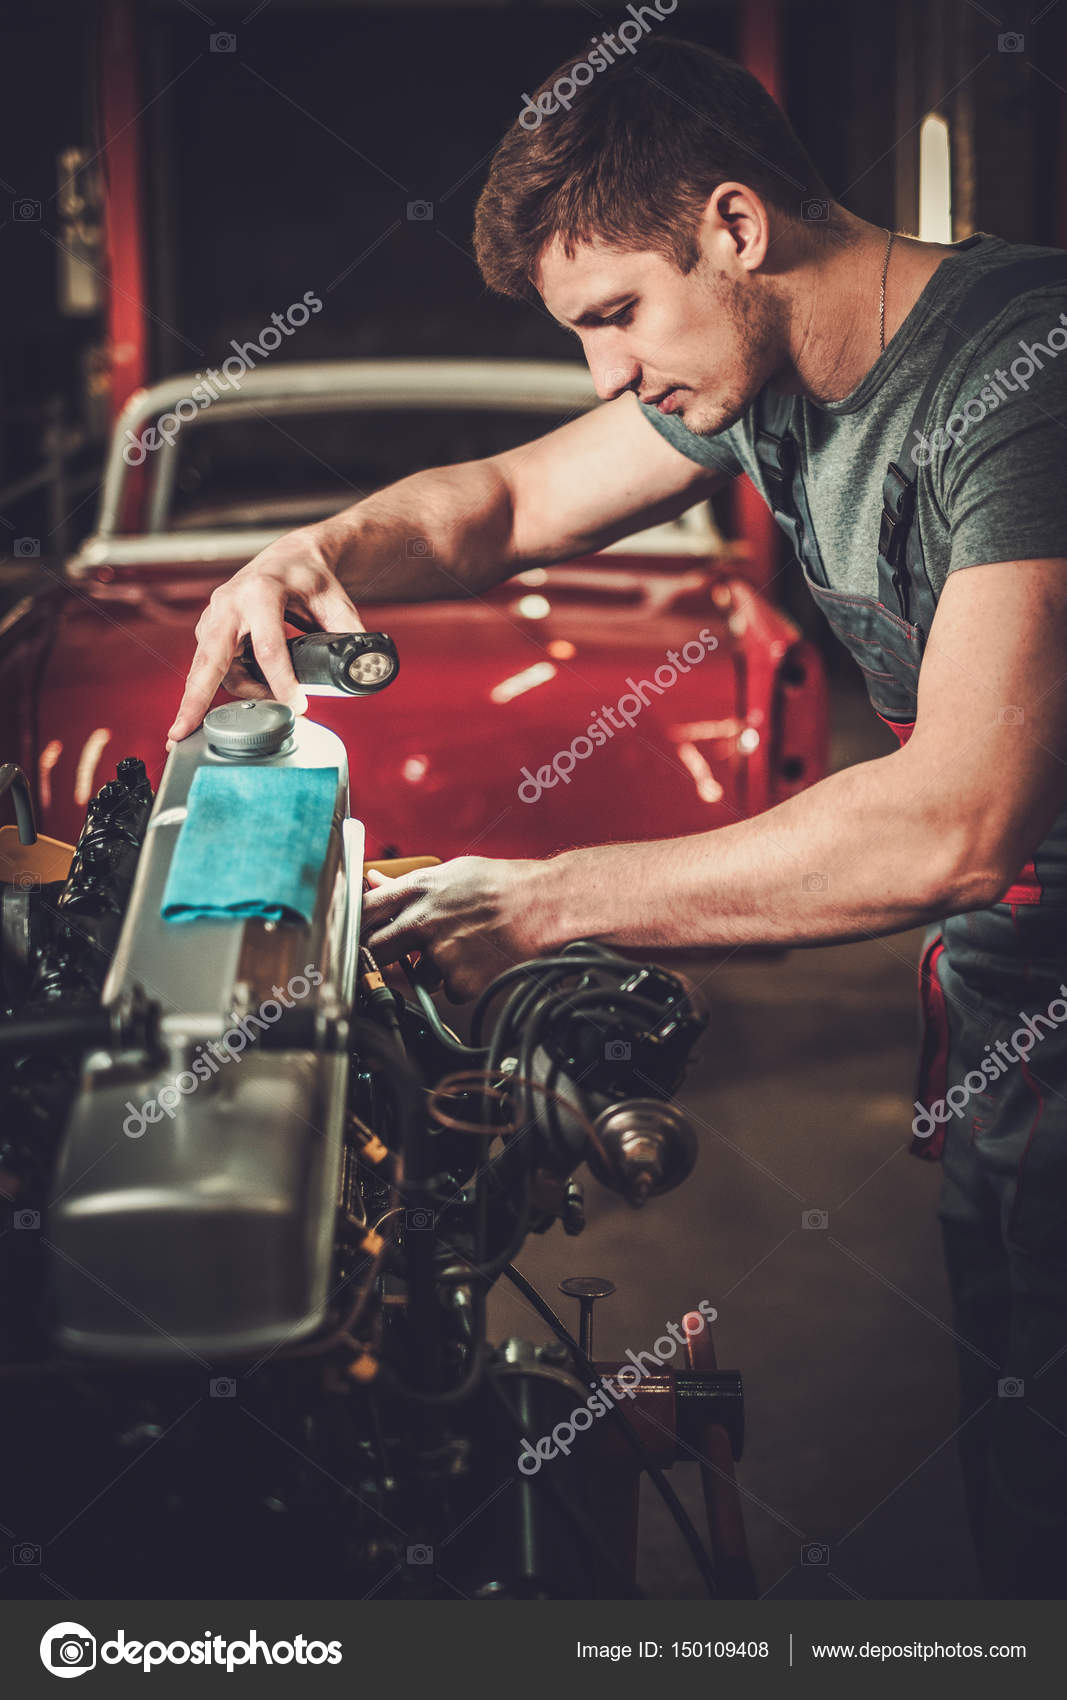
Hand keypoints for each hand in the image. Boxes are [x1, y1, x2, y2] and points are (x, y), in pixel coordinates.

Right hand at [166, 529, 364, 746]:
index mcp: (261, 593)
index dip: (282, 682)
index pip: (268, 647)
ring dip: (237, 693)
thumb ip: (349, 634)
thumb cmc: (310, 577)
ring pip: (211, 670)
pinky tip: (253, 694)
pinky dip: (224, 686)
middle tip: (181, 732)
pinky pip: (211, 667)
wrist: (289, 557)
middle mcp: (229, 604)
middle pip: (210, 660)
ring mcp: (213, 617)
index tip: (298, 707)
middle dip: (195, 699)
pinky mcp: (209, 629)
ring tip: (274, 700)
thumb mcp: (336, 602)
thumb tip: (363, 668)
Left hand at [360, 857, 548, 1002]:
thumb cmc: (505, 886)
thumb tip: (375, 882)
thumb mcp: (453, 872)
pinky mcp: (460, 980)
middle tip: (393, 960)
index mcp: (418, 889)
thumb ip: (410, 884)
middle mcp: (423, 920)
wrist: (547, 906)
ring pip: (417, 975)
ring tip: (467, 949)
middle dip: (378, 959)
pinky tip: (482, 961)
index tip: (354, 936)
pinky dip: (462, 983)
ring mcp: (440, 953)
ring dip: (433, 971)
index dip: (355, 926)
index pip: (364, 911)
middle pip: (375, 950)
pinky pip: (449, 990)